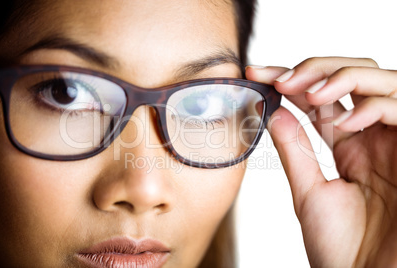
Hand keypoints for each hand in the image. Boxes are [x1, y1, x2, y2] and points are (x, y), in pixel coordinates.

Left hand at [246, 57, 396, 266]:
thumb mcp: (310, 192)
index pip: (320, 98)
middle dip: (317, 69)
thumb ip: (296, 151)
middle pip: (354, 77)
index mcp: (350, 145)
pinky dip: (372, 107)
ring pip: (383, 81)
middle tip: (283, 79)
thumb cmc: (341, 247)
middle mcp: (375, 137)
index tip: (256, 74)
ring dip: (344, 78)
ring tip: (310, 94)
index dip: (290, 80)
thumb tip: (275, 112)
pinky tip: (343, 122)